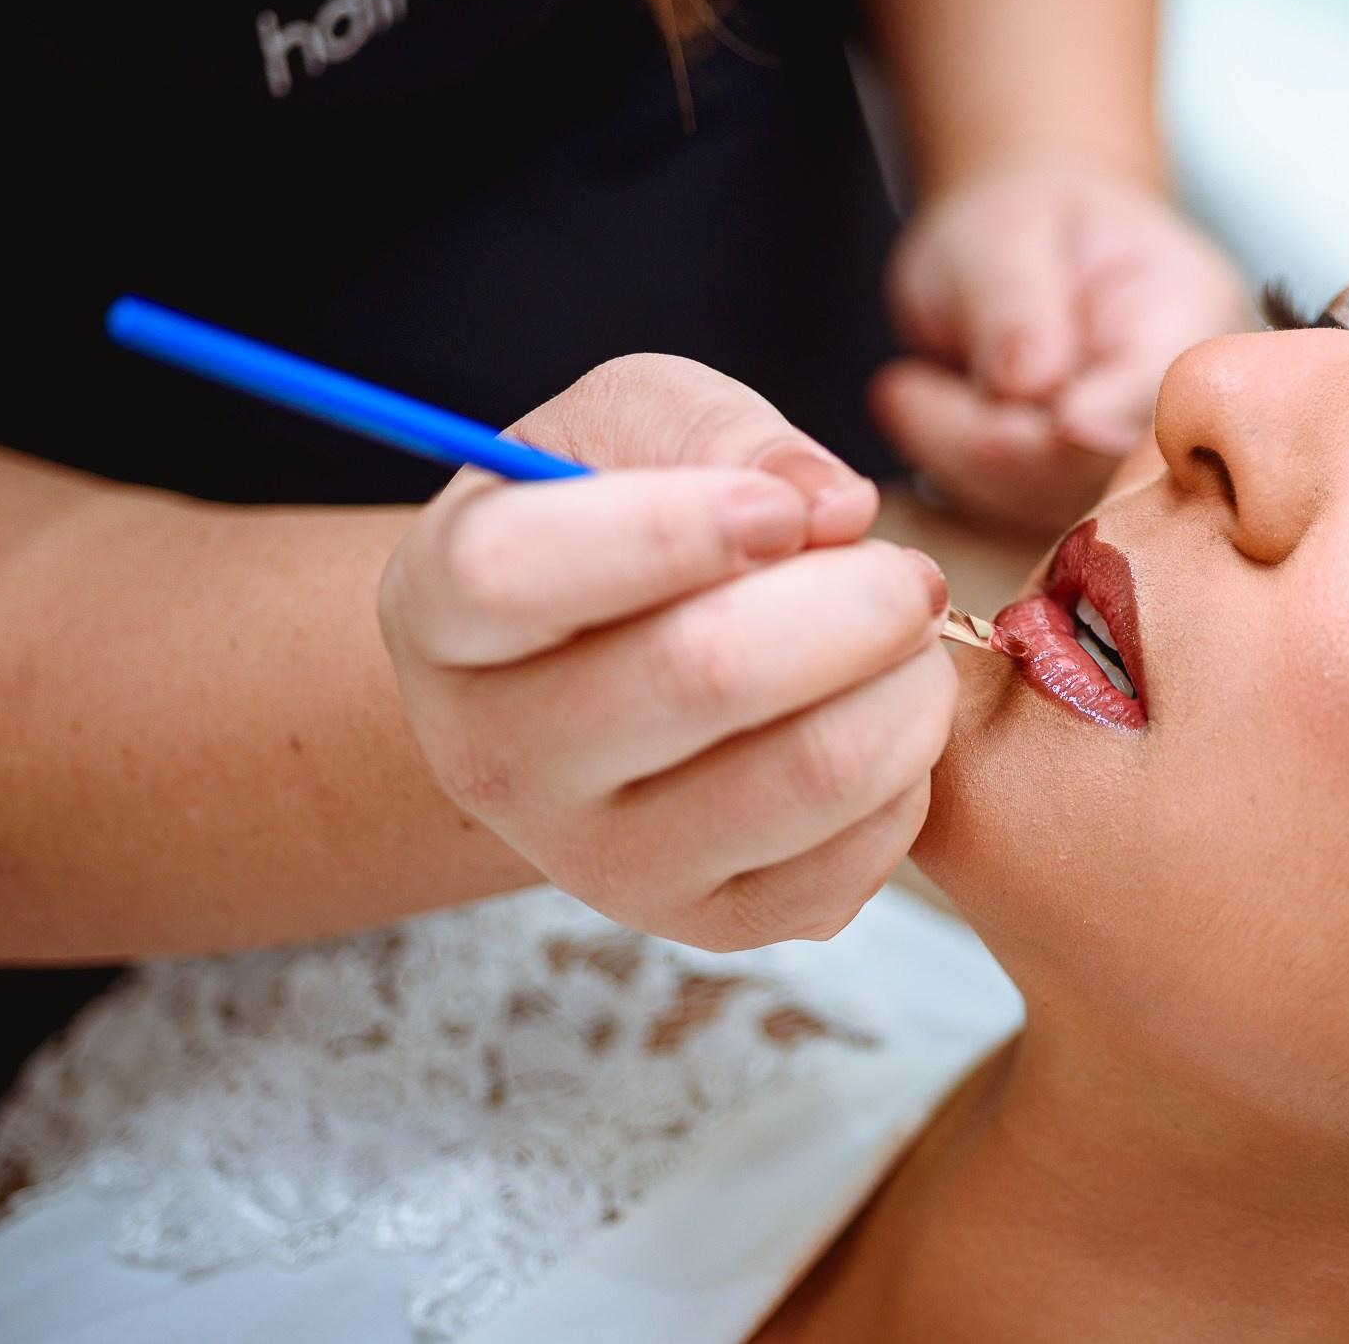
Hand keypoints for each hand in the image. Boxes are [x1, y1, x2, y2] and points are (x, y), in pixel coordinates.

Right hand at [379, 355, 958, 949]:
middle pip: (704, 675)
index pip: (519, 573)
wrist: (607, 673)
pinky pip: (859, 855)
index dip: (677, 525)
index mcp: (439, 611)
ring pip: (809, 771)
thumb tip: (835, 509)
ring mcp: (599, 864)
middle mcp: (495, 760)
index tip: (780, 508)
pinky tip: (879, 718)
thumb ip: (718, 431)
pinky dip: (909, 772)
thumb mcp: (632, 424)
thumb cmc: (618, 520)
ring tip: (906, 635)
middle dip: (856, 599)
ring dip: (905, 683)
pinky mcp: (707, 924)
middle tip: (903, 567)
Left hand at [875, 164, 1250, 532]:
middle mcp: (1184, 407)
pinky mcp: (1094, 510)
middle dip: (991, 440)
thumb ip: (1013, 299)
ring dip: (963, 461)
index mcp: (1190, 314)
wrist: (1030, 263)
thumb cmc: (1020, 232)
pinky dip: (963, 480)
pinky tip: (934, 421)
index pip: (1158, 391)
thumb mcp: (1000, 232)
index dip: (1095, 416)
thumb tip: (1031, 381)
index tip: (1040, 414)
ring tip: (914, 392)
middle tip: (902, 390)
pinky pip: (1023, 525)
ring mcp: (1142, 470)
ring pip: (1052, 511)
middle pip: (1102, 468)